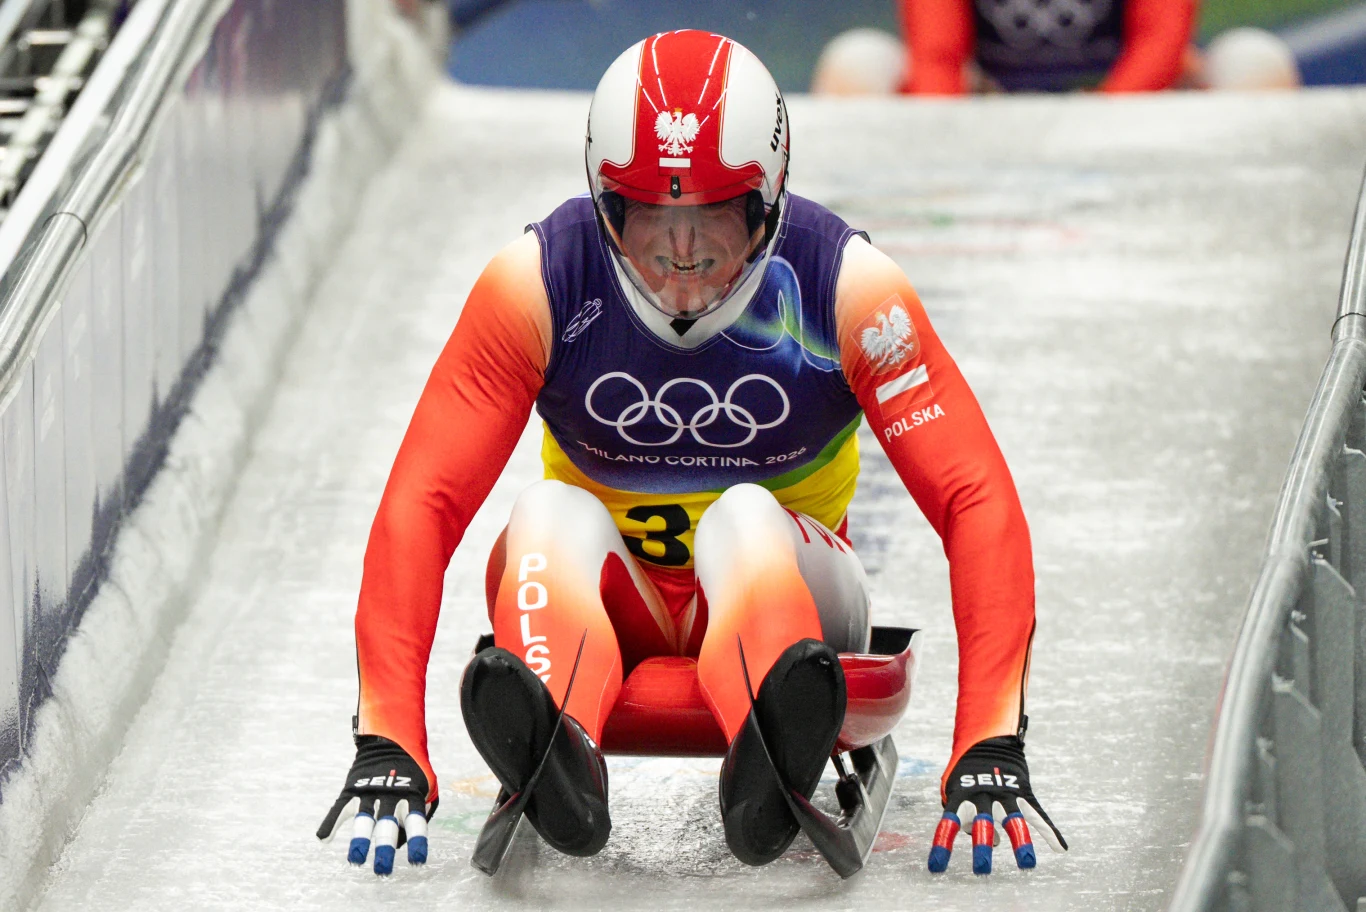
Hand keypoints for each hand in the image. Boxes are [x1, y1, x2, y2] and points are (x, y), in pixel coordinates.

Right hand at [317, 735, 435, 874]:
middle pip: (387, 826)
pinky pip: (340, 808)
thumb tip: (407, 839)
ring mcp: (370, 793)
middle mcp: (391, 796)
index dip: (417, 842)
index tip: (417, 862)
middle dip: (384, 849)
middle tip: (382, 871)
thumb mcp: (427, 785)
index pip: (416, 822)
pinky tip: (323, 839)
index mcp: (412, 796)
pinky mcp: (352, 789)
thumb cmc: (412, 771)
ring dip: (359, 840)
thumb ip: (424, 810)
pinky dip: (330, 823)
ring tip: (355, 860)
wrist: (389, 740)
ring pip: (364, 819)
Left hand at [927, 736, 1065, 873]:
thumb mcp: (955, 792)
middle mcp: (982, 797)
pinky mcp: (1022, 795)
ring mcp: (1004, 796)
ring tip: (1027, 864)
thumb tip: (991, 843)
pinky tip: (1060, 848)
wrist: (988, 744)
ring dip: (1019, 842)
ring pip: (1013, 821)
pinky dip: (1050, 832)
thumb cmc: (966, 777)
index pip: (948, 824)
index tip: (936, 868)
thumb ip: (964, 819)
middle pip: (983, 824)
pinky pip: (1038, 815)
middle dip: (982, 846)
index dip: (942, 845)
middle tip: (981, 870)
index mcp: (960, 798)